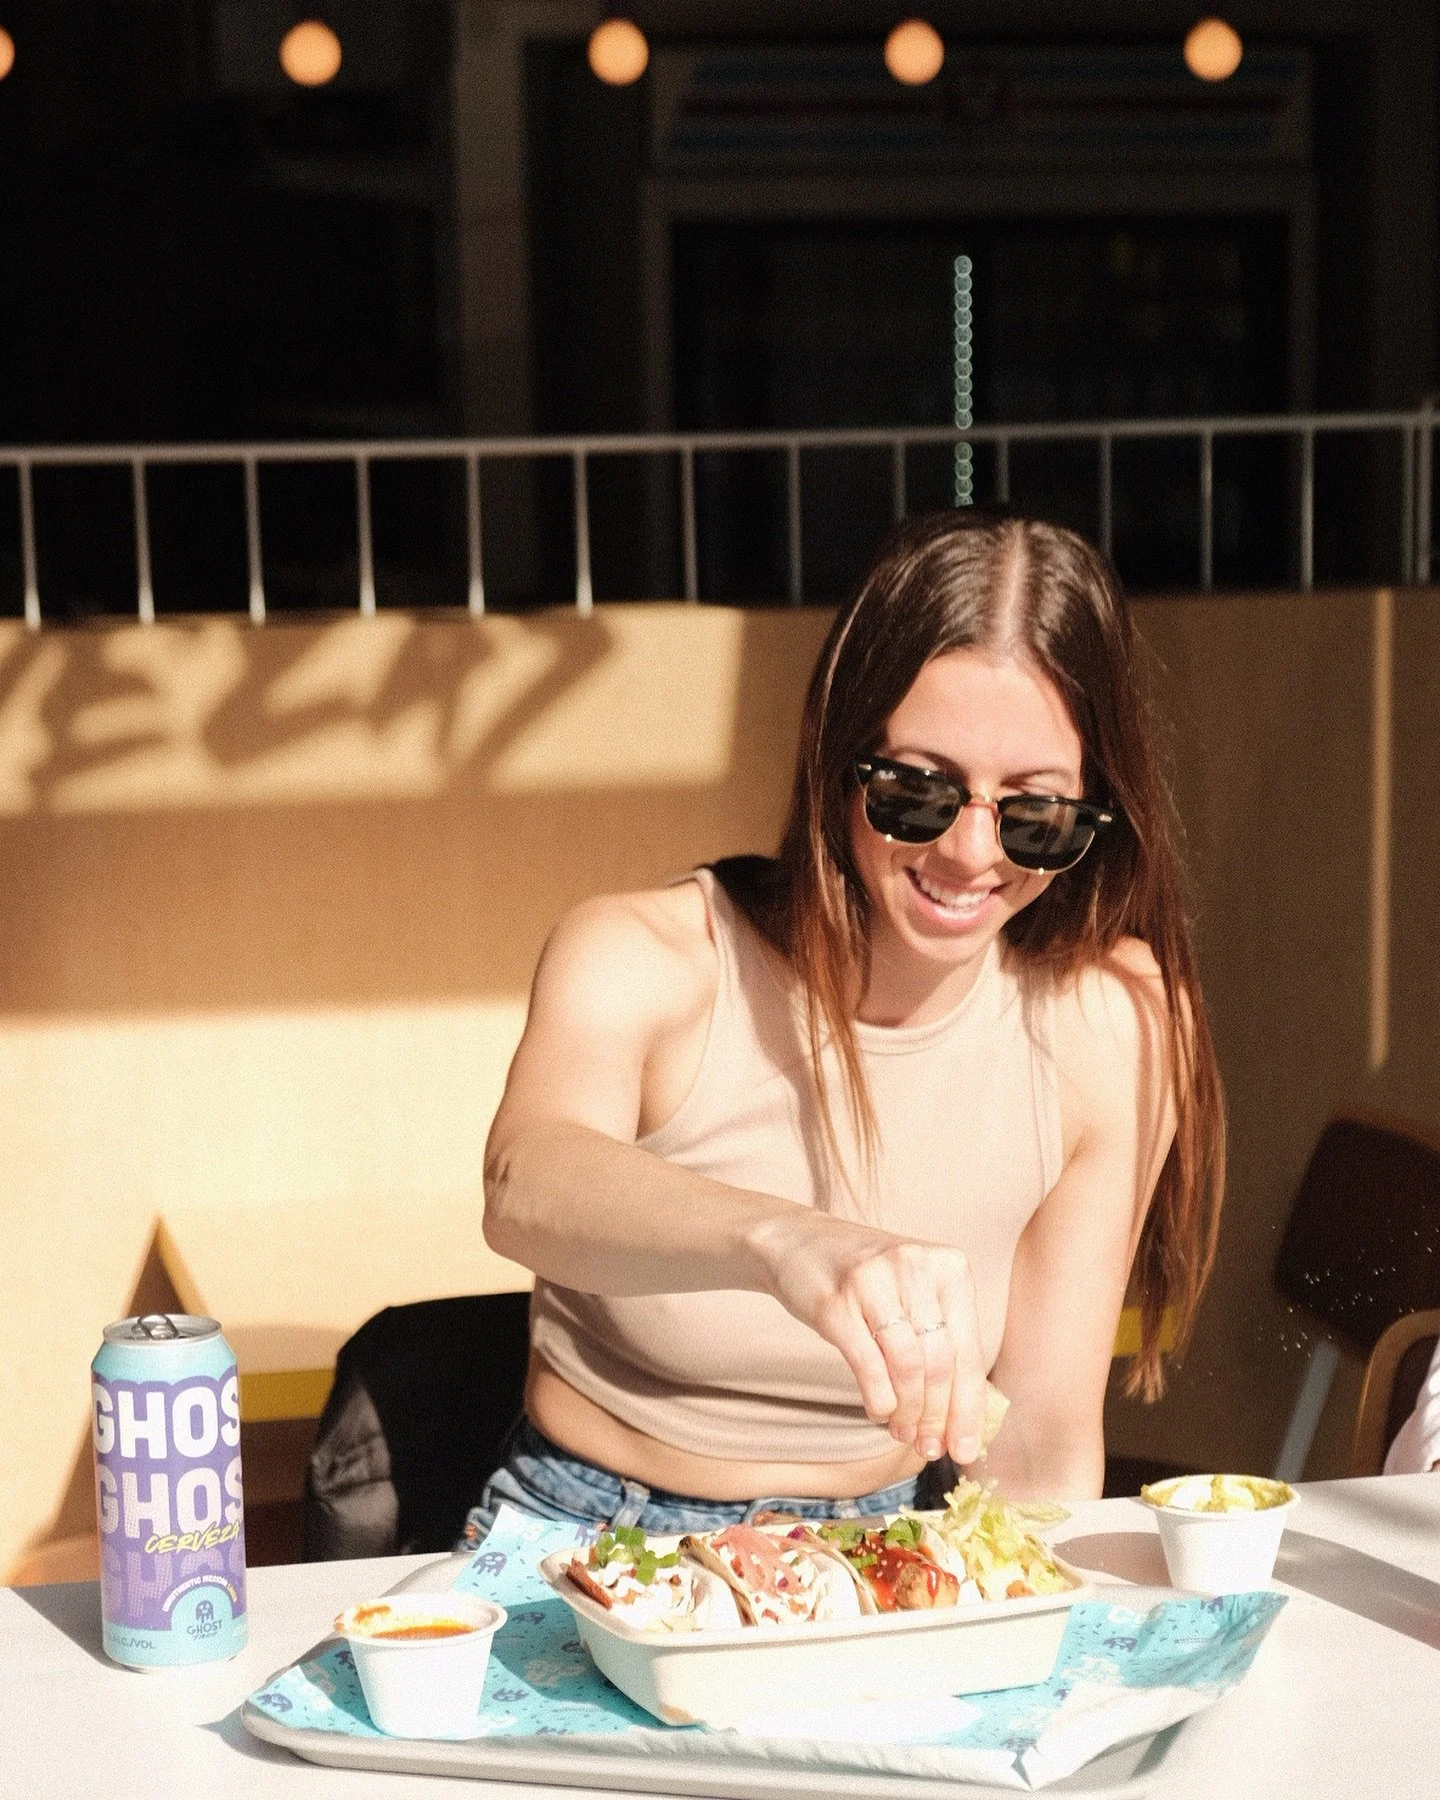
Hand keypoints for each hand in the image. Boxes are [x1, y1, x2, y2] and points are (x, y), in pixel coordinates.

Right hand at [752, 1212, 988, 1463]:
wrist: (798, 1241)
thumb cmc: (867, 1278)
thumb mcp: (913, 1291)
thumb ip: (941, 1340)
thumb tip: (964, 1417)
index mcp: (948, 1265)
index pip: (968, 1350)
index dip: (968, 1408)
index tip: (966, 1449)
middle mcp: (915, 1267)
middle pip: (940, 1363)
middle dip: (937, 1418)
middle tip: (929, 1448)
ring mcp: (874, 1282)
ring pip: (908, 1367)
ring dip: (908, 1412)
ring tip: (902, 1432)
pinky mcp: (836, 1302)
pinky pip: (869, 1365)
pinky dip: (879, 1399)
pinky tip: (878, 1412)